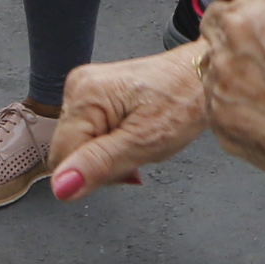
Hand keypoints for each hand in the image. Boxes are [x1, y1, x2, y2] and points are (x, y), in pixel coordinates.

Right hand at [46, 44, 210, 199]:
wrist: (203, 76)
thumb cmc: (183, 101)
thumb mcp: (144, 143)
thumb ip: (99, 165)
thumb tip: (61, 187)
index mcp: (84, 95)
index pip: (62, 159)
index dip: (92, 173)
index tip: (124, 162)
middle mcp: (78, 87)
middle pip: (69, 152)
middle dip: (100, 163)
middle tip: (137, 151)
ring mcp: (86, 89)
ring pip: (81, 146)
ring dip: (108, 154)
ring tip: (140, 140)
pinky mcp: (96, 94)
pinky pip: (92, 133)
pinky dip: (112, 142)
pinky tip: (134, 134)